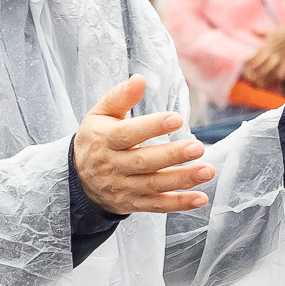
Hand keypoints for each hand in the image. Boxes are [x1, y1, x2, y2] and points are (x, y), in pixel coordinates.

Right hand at [74, 75, 213, 213]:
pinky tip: (200, 198)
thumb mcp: (99, 115)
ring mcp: (123, 187)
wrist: (76, 179)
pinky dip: (179, 204)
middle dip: (172, 155)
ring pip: (154, 185)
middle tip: (198, 147)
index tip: (176, 119)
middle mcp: (113, 166)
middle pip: (144, 162)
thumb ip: (120, 97)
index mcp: (104, 140)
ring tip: (207, 170)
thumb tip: (139, 79)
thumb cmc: (96, 140)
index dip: (152, 127)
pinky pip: (157, 206)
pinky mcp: (132, 203)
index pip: (128, 134)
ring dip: (182, 180)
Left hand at [239, 25, 284, 90]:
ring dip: (265, 73)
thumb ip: (259, 32)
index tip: (244, 64)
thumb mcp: (269, 32)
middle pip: (262, 62)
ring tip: (260, 80)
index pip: (255, 54)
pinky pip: (284, 68)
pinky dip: (280, 74)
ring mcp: (279, 56)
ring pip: (271, 67)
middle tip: (250, 75)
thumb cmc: (282, 31)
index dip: (249, 60)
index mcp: (266, 46)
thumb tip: (250, 29)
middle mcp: (272, 52)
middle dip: (255, 69)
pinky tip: (276, 79)